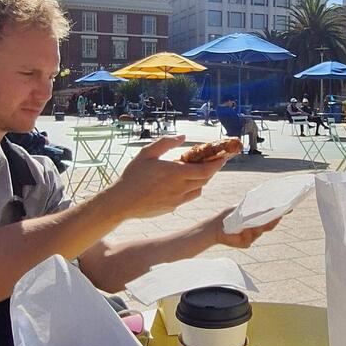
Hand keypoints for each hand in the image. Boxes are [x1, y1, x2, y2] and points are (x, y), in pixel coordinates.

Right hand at [111, 136, 229, 218]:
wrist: (122, 202)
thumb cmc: (132, 176)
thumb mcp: (147, 153)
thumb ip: (166, 143)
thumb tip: (182, 137)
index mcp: (175, 173)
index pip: (206, 170)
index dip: (218, 163)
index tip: (223, 156)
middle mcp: (180, 188)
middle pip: (205, 180)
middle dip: (212, 170)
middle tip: (213, 161)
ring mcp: (177, 200)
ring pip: (199, 190)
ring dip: (202, 180)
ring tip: (196, 171)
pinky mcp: (173, 207)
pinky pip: (188, 198)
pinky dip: (191, 189)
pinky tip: (183, 183)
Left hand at [205, 208, 281, 248]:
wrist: (215, 227)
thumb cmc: (227, 216)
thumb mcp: (240, 209)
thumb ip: (252, 207)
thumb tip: (265, 202)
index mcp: (256, 222)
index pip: (271, 218)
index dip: (280, 214)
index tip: (289, 208)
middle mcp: (256, 231)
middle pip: (268, 226)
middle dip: (274, 219)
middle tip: (280, 213)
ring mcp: (252, 238)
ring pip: (260, 231)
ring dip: (261, 225)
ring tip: (266, 218)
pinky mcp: (246, 244)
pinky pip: (250, 237)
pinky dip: (249, 232)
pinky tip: (247, 228)